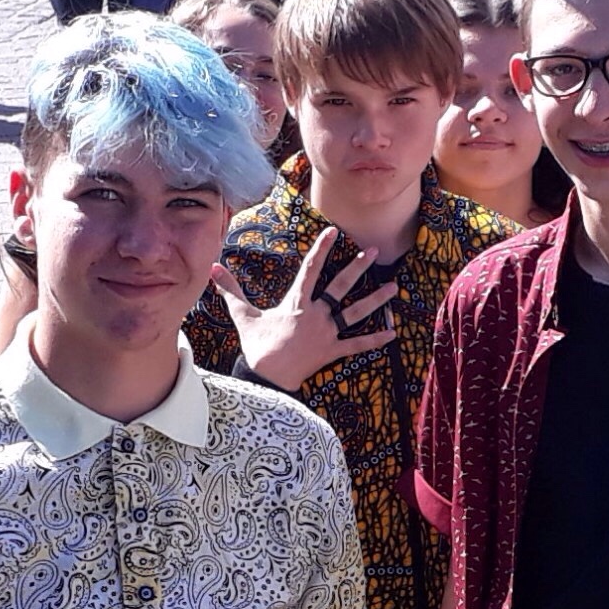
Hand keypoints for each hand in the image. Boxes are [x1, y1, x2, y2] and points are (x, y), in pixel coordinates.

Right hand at [211, 231, 397, 389]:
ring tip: (394, 288)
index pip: (311, 268)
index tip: (333, 231)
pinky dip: (375, 340)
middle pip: (341, 285)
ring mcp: (327, 333)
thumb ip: (231, 290)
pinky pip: (357, 345)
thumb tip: (213, 268)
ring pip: (356, 312)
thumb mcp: (243, 316)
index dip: (322, 248)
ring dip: (376, 300)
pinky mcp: (332, 351)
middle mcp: (316, 314)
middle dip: (358, 266)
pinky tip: (392, 333)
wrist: (267, 377)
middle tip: (374, 251)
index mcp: (297, 302)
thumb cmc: (256, 346)